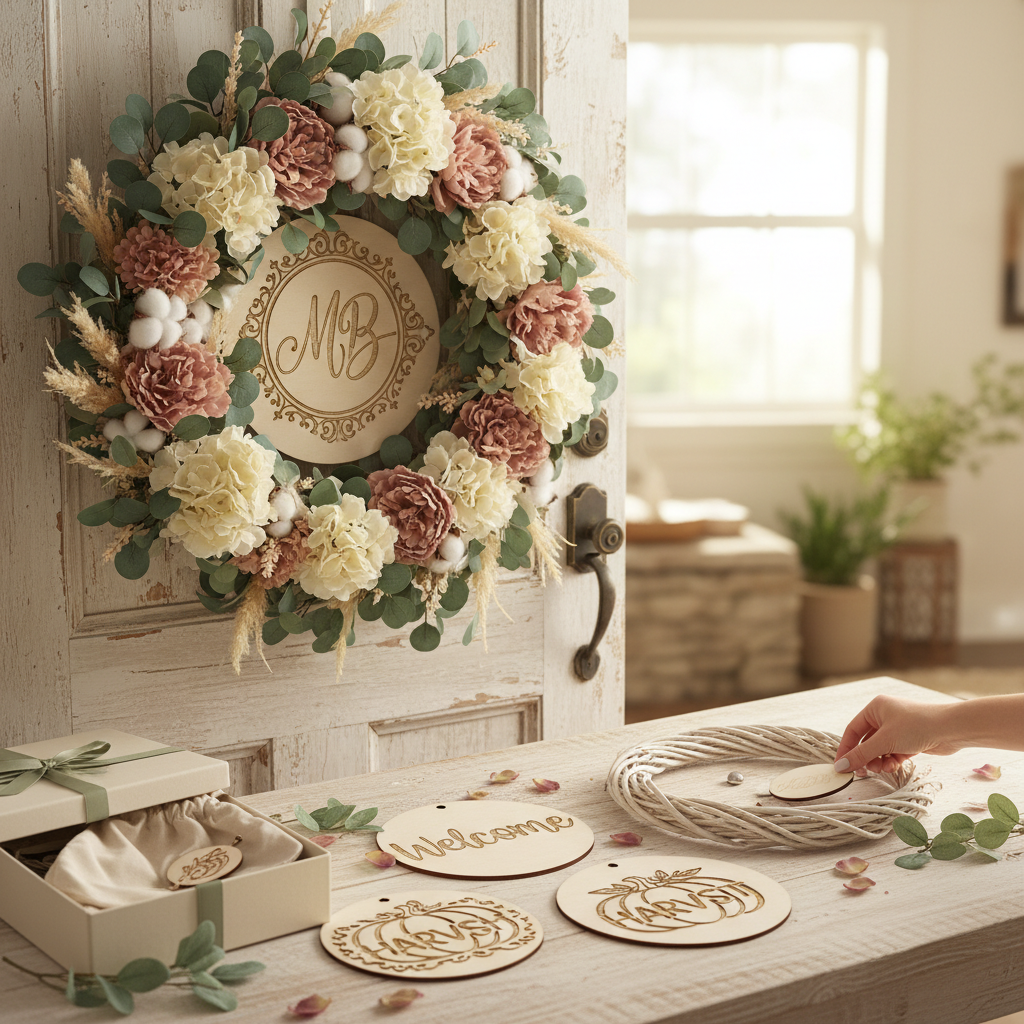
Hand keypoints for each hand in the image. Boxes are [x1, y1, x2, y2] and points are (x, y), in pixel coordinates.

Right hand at [833, 695, 962, 774]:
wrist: (951, 729)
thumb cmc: (917, 726)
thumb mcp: (885, 741)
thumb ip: (861, 754)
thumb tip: (841, 766)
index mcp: (875, 708)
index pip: (853, 730)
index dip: (846, 749)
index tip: (841, 766)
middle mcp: (885, 716)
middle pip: (866, 742)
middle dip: (867, 758)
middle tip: (865, 772)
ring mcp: (898, 728)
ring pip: (880, 749)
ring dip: (880, 761)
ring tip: (885, 768)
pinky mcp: (909, 740)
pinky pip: (893, 753)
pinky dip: (892, 761)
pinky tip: (895, 765)